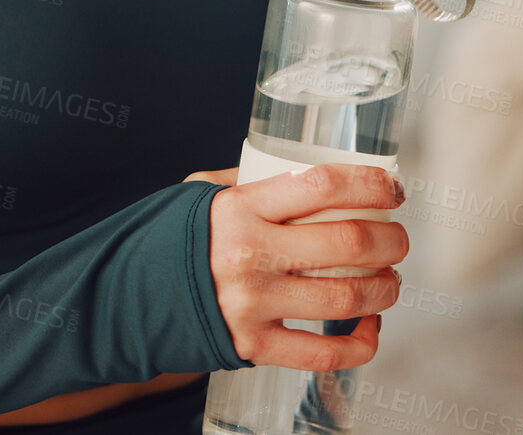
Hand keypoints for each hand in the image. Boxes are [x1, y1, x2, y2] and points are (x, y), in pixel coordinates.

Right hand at [184, 164, 407, 369]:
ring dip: (386, 288)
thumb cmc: (169, 240)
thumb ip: (250, 180)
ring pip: (348, 297)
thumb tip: (310, 169)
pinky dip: (362, 342)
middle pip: (349, 242)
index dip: (370, 184)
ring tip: (390, 279)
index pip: (321, 185)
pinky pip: (327, 352)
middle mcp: (248, 255)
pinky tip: (370, 325)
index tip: (392, 188)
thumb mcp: (199, 194)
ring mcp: (253, 305)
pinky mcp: (254, 347)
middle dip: (391, 239)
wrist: (125, 300)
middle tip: (397, 237)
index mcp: (238, 208)